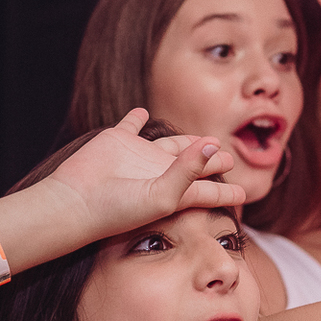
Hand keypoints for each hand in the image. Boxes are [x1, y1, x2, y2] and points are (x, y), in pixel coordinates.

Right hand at [47, 108, 246, 241]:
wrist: (77, 202)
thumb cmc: (120, 209)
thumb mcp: (163, 195)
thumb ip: (188, 171)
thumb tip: (212, 146)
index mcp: (174, 191)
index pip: (206, 190)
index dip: (225, 191)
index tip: (243, 193)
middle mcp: (159, 173)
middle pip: (192, 164)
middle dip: (210, 161)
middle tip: (228, 156)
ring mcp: (138, 156)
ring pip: (168, 144)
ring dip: (185, 141)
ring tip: (201, 138)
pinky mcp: (118, 140)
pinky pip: (130, 124)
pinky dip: (136, 117)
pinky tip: (142, 111)